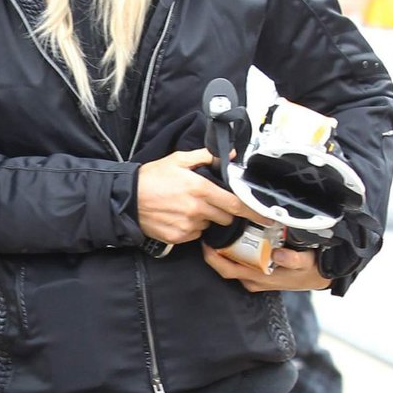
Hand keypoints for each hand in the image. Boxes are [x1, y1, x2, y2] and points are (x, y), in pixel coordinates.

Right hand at [136, 148, 257, 244]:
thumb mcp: (179, 160)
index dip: (253, 212)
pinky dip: (192, 228)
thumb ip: (206, 156)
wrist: (126, 199)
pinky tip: (179, 217)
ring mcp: (188, 226)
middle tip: (210, 201)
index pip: (236, 204)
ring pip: (210, 226)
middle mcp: (197, 210)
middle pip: (226, 217)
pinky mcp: (179, 237)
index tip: (266, 218)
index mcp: (201, 189)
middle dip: (224, 211)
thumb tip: (229, 155)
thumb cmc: (152, 177)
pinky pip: (195, 235)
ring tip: (188, 208)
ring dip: (206, 219)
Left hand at [202, 243, 330, 293]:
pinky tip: (234, 241)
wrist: (319, 277)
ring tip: (218, 233)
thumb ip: (294, 259)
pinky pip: (241, 265)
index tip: (206, 243)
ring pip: (232, 266)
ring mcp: (255, 278)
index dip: (214, 258)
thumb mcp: (306, 263)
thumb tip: (279, 254)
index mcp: (260, 277)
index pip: (228, 270)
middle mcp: (254, 280)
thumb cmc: (311, 270)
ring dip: (224, 252)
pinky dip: (234, 254)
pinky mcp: (259, 275)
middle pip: (225, 267)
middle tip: (207, 233)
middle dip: (213, 253)